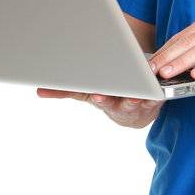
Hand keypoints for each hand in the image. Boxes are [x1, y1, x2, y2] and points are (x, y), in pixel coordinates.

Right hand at [36, 88, 162, 127]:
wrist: (134, 114)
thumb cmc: (107, 97)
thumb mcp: (85, 93)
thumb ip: (64, 92)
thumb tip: (39, 91)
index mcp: (103, 100)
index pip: (100, 100)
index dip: (100, 98)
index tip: (98, 95)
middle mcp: (119, 104)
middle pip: (118, 103)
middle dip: (119, 98)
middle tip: (119, 94)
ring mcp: (137, 102)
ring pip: (137, 100)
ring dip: (138, 97)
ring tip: (139, 92)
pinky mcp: (154, 99)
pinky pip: (156, 95)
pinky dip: (155, 90)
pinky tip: (156, 80)